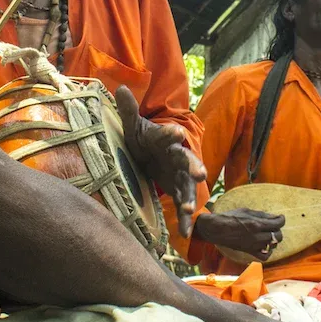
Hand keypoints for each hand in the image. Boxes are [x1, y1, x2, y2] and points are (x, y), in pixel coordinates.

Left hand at [116, 85, 206, 237]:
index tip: (177, 132)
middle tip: (200, 172)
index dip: (172, 133)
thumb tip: (120, 88)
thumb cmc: (142, 139)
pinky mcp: (179, 190)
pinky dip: (185, 220)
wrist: (149, 155)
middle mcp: (177, 156)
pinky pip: (184, 205)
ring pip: (189, 186)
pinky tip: (185, 233)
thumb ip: (128, 111)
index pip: (168, 134)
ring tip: (189, 209)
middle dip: (193, 166)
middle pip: (187, 160)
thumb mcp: (133, 127)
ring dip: (190, 197)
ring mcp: (180, 175)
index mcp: (164, 139)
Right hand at [194, 208, 284, 260]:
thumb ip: (261, 214)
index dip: (281, 219)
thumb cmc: (230, 217)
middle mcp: (257, 236)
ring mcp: (254, 245)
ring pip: (273, 245)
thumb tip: (274, 216)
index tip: (280, 217)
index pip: (277, 223)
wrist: (217, 229)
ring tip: (269, 234)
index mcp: (256, 224)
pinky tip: (266, 246)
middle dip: (277, 229)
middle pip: (277, 235)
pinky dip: (268, 252)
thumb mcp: (246, 211)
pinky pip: (265, 256)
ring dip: (273, 239)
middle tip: (273, 225)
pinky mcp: (249, 251)